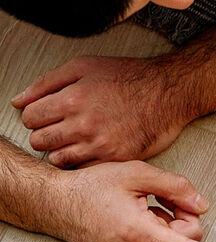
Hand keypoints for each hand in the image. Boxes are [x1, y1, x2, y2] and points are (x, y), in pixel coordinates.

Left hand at [13, 57, 186, 166]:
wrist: (166, 95)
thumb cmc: (128, 78)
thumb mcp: (83, 67)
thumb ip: (46, 83)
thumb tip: (19, 101)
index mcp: (71, 100)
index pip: (31, 118)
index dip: (34, 117)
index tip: (44, 117)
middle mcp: (83, 126)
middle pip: (41, 141)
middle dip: (43, 136)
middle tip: (56, 132)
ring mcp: (100, 146)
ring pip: (60, 159)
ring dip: (61, 152)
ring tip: (73, 143)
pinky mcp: (117, 160)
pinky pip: (86, 169)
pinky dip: (83, 163)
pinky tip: (90, 152)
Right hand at [50, 161, 215, 241]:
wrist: (56, 205)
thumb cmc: (91, 187)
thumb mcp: (135, 174)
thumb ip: (175, 186)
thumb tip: (204, 205)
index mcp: (141, 233)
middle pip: (186, 239)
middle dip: (183, 218)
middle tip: (166, 198)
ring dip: (167, 225)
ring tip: (140, 208)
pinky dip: (155, 234)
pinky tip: (133, 220)